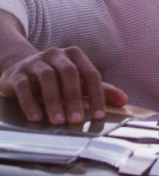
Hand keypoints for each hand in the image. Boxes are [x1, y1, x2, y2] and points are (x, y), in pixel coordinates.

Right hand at [0, 46, 127, 123]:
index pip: (91, 74)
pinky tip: (36, 118)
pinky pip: (24, 87)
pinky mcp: (16, 73)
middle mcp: (56, 54)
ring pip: (47, 78)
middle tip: (77, 120)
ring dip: (54, 101)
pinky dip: (30, 103)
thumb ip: (100, 90)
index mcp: (75, 55)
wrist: (19, 68)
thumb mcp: (78, 81)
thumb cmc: (57, 78)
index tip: (99, 116)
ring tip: (58, 121)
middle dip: (75, 98)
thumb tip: (124, 101)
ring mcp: (35, 62)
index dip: (97, 95)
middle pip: (69, 74)